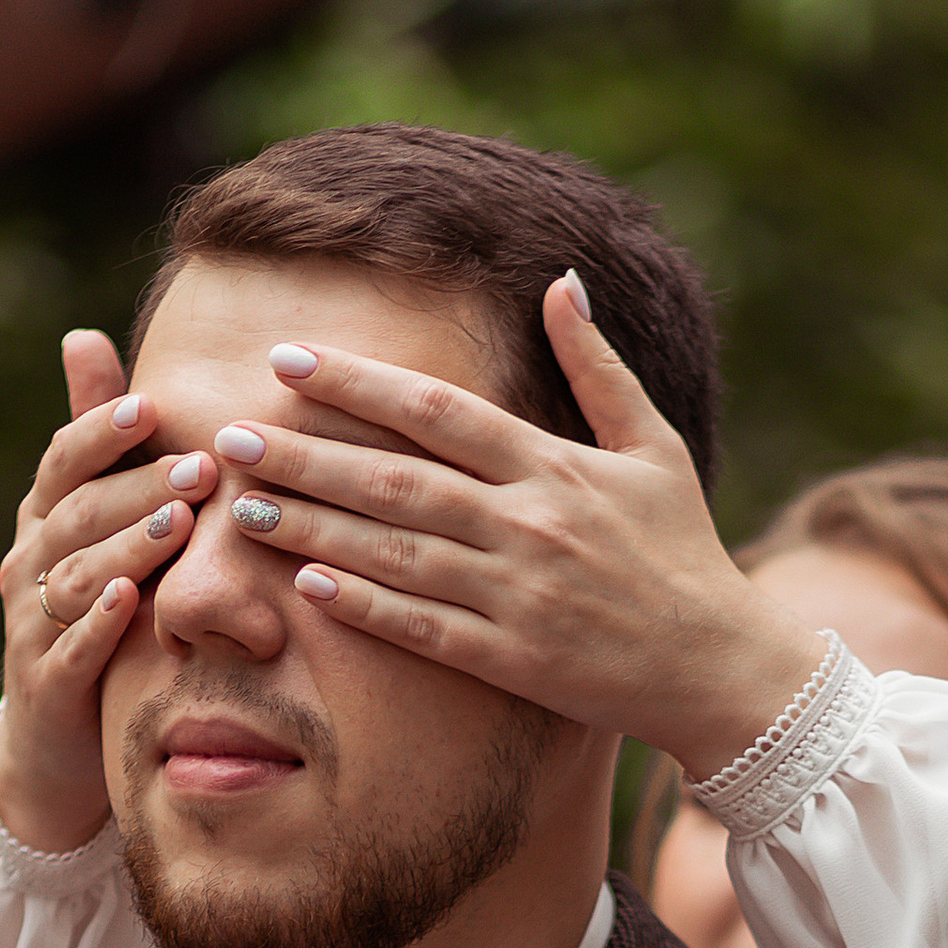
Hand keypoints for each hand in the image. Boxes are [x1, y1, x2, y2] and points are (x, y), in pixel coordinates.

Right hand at [0, 329, 215, 851]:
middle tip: (200, 466)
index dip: (101, 432)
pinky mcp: (46, 687)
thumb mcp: (90, 526)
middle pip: (78, 515)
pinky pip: (72, 650)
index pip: (64, 462)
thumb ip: (91, 442)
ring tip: (179, 525)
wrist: (55, 746)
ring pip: (77, 577)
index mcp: (43, 521)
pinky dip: (99, 624)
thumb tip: (81, 333)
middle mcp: (29, 566)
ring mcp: (32, 627)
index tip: (150, 406)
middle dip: (137, 487)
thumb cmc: (91, 618)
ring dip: (128, 547)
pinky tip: (132, 601)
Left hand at [198, 277, 826, 780]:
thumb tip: (560, 281)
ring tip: (241, 505)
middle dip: (307, 453)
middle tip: (227, 434)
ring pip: (396, 552)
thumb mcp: (655, 446)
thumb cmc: (684, 552)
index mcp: (556, 466)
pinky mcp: (514, 660)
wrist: (721, 666)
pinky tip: (307, 582)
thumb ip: (599, 366)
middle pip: (397, 479)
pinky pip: (423, 628)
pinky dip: (365, 605)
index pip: (438, 412)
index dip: (358, 383)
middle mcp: (530, 525)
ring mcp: (518, 596)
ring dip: (314, 527)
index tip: (288, 361)